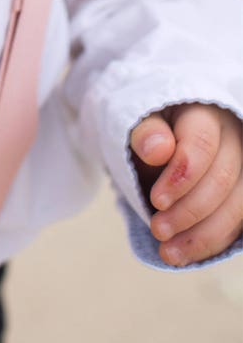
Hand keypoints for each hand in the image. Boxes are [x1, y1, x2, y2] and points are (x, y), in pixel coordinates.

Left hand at [130, 103, 242, 265]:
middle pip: (222, 179)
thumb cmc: (149, 129)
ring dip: (202, 236)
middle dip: (189, 211)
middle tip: (158, 230)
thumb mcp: (137, 124)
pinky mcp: (240, 194)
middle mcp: (232, 138)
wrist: (158, 140)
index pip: (202, 143)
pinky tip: (186, 256)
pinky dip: (211, 243)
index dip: (182, 175)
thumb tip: (158, 149)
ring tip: (168, 253)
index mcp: (205, 113)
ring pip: (236, 206)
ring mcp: (241, 168)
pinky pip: (236, 224)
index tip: (156, 201)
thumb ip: (145, 133)